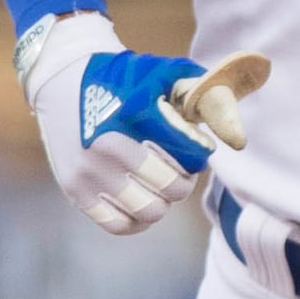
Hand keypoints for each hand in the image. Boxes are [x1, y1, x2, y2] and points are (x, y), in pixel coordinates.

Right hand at [21, 13, 270, 234]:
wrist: (62, 76)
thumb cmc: (124, 76)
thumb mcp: (166, 74)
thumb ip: (207, 98)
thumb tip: (238, 141)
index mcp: (137, 115)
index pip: (192, 158)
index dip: (199, 156)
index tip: (191, 148)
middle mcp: (112, 145)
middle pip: (174, 189)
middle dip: (183, 180)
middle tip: (176, 168)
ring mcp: (91, 171)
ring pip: (150, 212)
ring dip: (161, 201)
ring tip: (157, 184)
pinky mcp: (75, 189)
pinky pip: (119, 225)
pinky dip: (136, 220)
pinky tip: (139, 201)